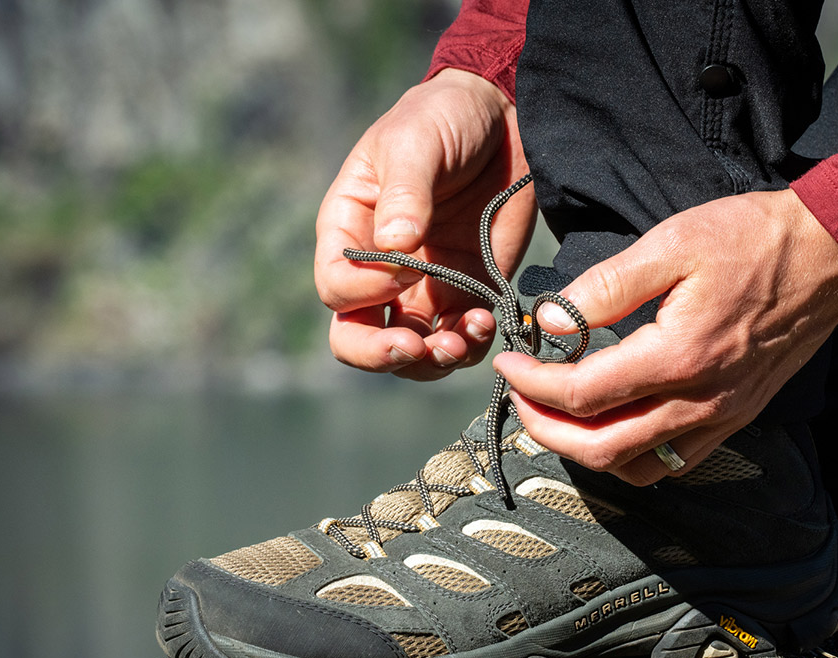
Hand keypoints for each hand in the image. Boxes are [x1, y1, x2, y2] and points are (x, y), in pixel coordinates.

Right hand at [315, 69, 535, 379]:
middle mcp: (379, 271)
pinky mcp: (467, 294)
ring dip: (432, 360)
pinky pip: (458, 340)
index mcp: (348, 232)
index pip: (337, 289)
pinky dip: (469, 346)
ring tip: (460, 340)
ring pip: (411, 352)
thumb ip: (405, 194)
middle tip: (414, 347)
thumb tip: (395, 248)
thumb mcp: (414, 143)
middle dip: (382, 353)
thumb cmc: (441, 119)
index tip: (406, 270)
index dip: (364, 293)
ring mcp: (424, 289)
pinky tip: (486, 323)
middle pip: (358, 337)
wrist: (501, 117)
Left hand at [493, 189, 837, 484]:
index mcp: (677, 357)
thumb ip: (605, 287)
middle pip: (600, 448)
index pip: (582, 394)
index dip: (533, 383)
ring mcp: (721, 417)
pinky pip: (674, 464)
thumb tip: (553, 321)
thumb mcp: (671, 244)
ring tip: (559, 416)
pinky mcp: (736, 419)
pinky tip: (615, 426)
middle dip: (545, 430)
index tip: (508, 362)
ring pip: (635, 468)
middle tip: (520, 397)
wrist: (828, 254)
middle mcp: (700, 402)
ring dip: (585, 451)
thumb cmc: (752, 240)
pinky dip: (631, 457)